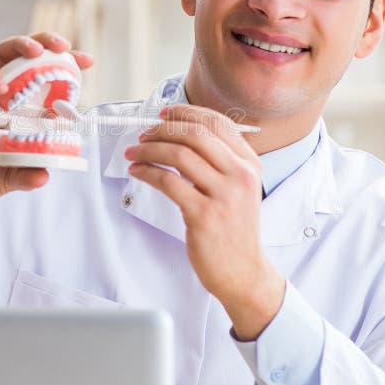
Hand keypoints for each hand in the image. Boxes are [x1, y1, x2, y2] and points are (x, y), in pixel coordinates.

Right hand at [0, 33, 92, 228]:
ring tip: (36, 51)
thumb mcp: (9, 179)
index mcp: (23, 108)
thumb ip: (26, 176)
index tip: (87, 60)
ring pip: (1, 56)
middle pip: (25, 55)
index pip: (46, 76)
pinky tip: (1, 87)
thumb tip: (44, 176)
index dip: (66, 64)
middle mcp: (5, 95)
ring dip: (19, 47)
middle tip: (62, 47)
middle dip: (45, 43)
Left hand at [124, 104, 284, 339]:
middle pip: (195, 134)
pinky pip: (168, 182)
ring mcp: (224, 195)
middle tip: (143, 134)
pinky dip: (147, 172)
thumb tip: (177, 133)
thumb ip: (219, 161)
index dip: (185, 113)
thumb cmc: (233, 228)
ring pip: (179, 155)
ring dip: (149, 149)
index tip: (164, 114)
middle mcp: (241, 175)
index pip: (217, 123)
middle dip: (163, 129)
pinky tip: (137, 171)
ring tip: (134, 153)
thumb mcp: (238, 188)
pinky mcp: (204, 215)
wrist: (242, 272)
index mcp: (250, 163)